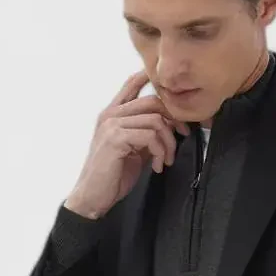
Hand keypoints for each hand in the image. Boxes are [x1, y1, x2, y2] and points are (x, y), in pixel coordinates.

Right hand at [64, 68, 191, 220]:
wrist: (93, 197)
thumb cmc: (112, 176)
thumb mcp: (134, 150)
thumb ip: (147, 134)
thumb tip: (170, 126)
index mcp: (113, 114)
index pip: (132, 83)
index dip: (151, 79)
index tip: (172, 91)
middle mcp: (111, 114)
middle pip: (152, 101)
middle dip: (174, 119)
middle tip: (183, 136)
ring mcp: (112, 125)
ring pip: (154, 120)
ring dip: (168, 142)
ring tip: (165, 160)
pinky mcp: (116, 138)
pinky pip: (150, 136)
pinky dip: (159, 152)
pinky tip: (157, 166)